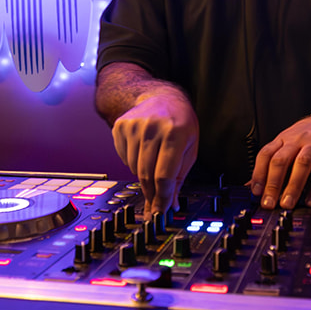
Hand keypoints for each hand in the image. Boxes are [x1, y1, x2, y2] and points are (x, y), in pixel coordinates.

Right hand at [110, 89, 197, 217]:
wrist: (162, 97)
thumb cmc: (181, 124)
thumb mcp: (190, 148)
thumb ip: (180, 177)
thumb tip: (171, 205)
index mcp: (175, 133)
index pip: (164, 175)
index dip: (162, 198)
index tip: (160, 212)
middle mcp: (152, 128)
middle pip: (146, 175)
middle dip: (151, 194)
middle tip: (154, 205)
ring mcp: (133, 126)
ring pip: (134, 168)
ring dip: (143, 176)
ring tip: (153, 164)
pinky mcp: (120, 127)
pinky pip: (124, 158)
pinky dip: (133, 163)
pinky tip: (143, 151)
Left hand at [250, 113, 310, 210]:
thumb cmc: (304, 137)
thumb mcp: (284, 144)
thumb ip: (270, 164)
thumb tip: (252, 187)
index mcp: (282, 139)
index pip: (265, 155)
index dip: (258, 174)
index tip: (256, 193)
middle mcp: (296, 141)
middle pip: (281, 160)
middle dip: (273, 184)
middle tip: (269, 203)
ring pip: (302, 164)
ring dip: (293, 186)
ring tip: (287, 203)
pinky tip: (310, 200)